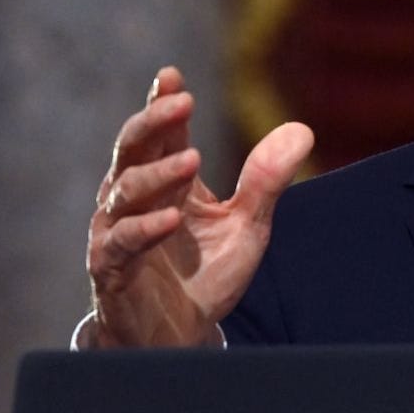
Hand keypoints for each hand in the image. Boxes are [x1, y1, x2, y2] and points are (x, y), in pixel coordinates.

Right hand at [84, 66, 314, 346]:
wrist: (180, 336)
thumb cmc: (206, 274)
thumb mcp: (247, 224)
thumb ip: (267, 180)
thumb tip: (302, 129)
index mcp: (166, 179)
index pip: (161, 132)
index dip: (162, 102)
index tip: (173, 76)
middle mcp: (133, 197)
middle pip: (133, 148)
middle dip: (153, 121)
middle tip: (180, 102)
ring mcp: (116, 230)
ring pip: (125, 190)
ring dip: (158, 173)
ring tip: (193, 158)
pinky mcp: (111, 268)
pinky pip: (121, 242)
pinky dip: (145, 228)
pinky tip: (171, 218)